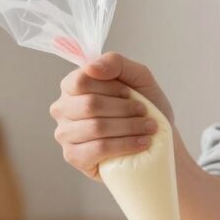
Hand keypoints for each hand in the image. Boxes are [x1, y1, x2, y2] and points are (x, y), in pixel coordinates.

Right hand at [50, 52, 175, 178]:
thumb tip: (91, 67)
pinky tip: (141, 143)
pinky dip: (125, 145)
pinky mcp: (74, 157)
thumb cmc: (144, 106)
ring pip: (96, 127)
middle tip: (145, 113)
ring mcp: (65, 134)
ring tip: (148, 128)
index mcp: (72, 86)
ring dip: (129, 127)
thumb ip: (115, 62)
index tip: (130, 93)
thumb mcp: (137, 76)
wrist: (157, 139)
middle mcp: (62, 109)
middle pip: (89, 105)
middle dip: (124, 109)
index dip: (111, 87)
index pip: (81, 81)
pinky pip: (98, 149)